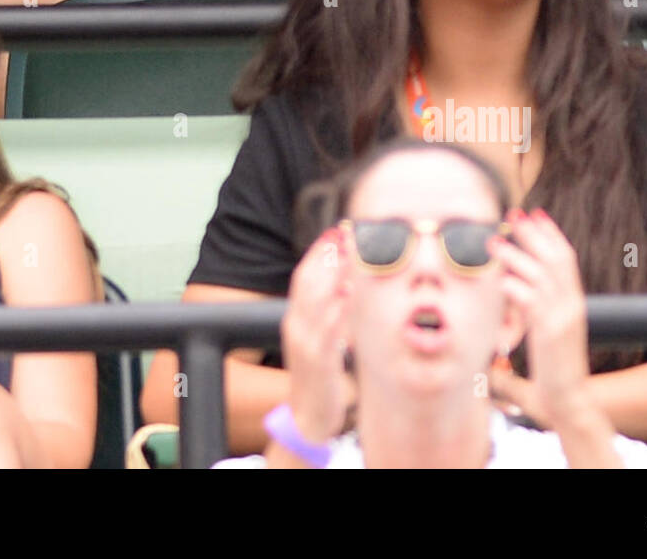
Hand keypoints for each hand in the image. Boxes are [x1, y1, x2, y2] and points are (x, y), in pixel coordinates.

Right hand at [280, 227, 355, 441]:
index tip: (335, 231)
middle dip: (326, 256)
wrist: (310, 415)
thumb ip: (328, 311)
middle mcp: (296, 326)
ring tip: (351, 254)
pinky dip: (337, 309)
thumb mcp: (320, 337)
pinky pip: (327, 330)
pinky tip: (350, 293)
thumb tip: (346, 281)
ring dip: (334, 275)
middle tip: (346, 234)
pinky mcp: (318, 362)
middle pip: (307, 281)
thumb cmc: (321, 374)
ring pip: (316, 301)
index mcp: (295, 318)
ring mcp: (304, 344)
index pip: (302, 276)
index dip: (317, 252)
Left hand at [488, 209, 591, 427]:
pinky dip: (514, 286)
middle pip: (555, 258)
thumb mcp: (547, 333)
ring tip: (494, 242)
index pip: (566, 259)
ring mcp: (563, 318)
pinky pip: (530, 301)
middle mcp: (572, 305)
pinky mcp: (550, 333)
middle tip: (513, 214)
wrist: (570, 402)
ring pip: (540, 275)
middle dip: (533, 234)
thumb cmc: (554, 371)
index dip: (550, 233)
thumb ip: (534, 310)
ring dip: (516, 255)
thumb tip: (511, 290)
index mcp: (574, 303)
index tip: (534, 213)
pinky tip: (499, 280)